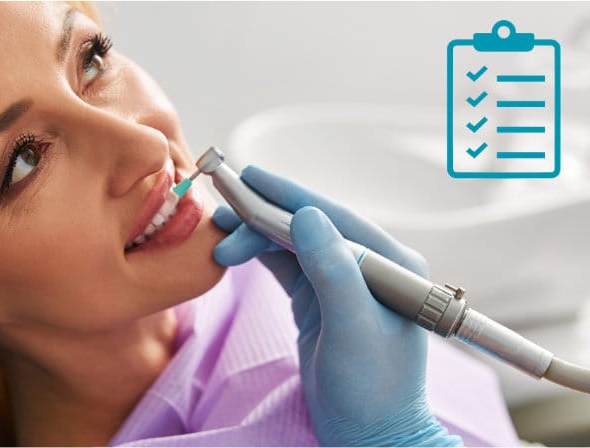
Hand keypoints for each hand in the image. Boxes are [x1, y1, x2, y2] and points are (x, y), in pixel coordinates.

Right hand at [212, 166, 461, 446]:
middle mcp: (367, 264)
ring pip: (292, 243)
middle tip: (222, 215)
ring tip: (220, 241)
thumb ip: (334, 271)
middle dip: (263, 218)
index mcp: (389, 262)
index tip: (251, 177)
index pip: (333, 216)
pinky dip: (259, 255)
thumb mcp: (354, 329)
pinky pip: (286, 265)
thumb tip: (307, 215)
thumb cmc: (374, 388)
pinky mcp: (320, 299)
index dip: (290, 195)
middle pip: (307, 226)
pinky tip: (236, 251)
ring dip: (256, 237)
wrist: (369, 433)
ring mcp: (342, 281)